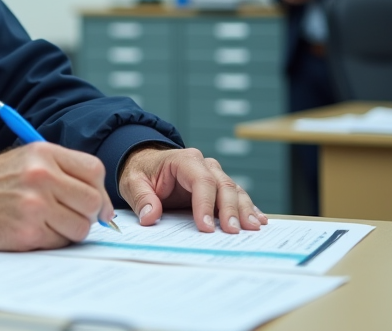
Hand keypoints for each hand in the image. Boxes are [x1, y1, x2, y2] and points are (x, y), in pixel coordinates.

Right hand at [0, 142, 115, 250]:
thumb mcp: (24, 160)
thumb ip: (61, 171)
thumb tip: (98, 200)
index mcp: (43, 153)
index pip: (94, 170)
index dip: (99, 190)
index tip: (96, 204)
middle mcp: (42, 175)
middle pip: (93, 201)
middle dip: (89, 214)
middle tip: (73, 218)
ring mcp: (35, 205)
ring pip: (81, 226)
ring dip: (70, 231)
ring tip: (47, 224)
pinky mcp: (27, 232)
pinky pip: (60, 242)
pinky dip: (51, 241)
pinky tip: (32, 231)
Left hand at [118, 146, 267, 233]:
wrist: (146, 163)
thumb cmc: (142, 172)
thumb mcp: (133, 182)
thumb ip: (141, 198)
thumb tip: (150, 216)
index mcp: (183, 161)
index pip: (200, 180)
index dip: (205, 203)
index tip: (205, 227)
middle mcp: (203, 165)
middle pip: (222, 185)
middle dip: (230, 209)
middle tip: (233, 231)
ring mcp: (213, 175)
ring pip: (234, 190)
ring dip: (244, 209)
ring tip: (253, 227)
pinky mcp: (217, 187)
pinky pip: (236, 195)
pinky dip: (248, 207)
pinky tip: (258, 219)